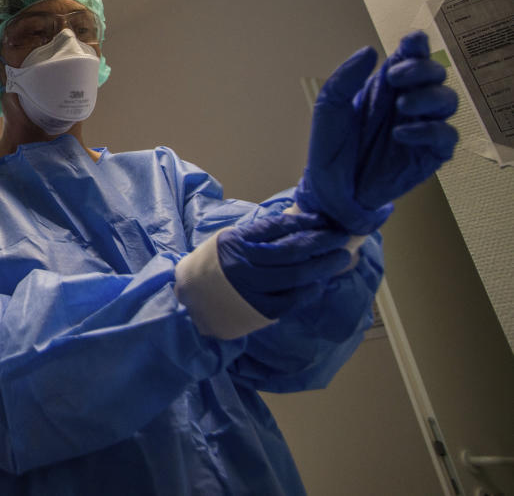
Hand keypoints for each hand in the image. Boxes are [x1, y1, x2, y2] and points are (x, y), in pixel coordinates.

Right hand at [217, 212, 352, 318]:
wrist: (190, 302)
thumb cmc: (212, 266)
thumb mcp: (228, 241)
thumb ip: (257, 235)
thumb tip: (296, 226)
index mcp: (235, 243)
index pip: (276, 228)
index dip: (303, 223)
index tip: (323, 221)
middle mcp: (243, 266)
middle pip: (291, 252)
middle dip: (321, 243)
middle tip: (341, 237)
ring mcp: (252, 290)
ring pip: (296, 276)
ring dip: (322, 267)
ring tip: (340, 258)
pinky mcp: (260, 312)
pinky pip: (293, 300)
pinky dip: (309, 291)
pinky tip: (320, 283)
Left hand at [296, 31, 457, 234]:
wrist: (330, 189)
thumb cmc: (331, 145)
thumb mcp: (329, 107)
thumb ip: (345, 78)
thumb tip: (370, 51)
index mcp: (387, 86)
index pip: (412, 57)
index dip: (417, 46)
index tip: (411, 42)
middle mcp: (408, 102)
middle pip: (435, 74)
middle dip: (421, 70)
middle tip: (395, 78)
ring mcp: (421, 127)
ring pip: (447, 101)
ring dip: (428, 97)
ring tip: (402, 106)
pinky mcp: (429, 154)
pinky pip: (445, 136)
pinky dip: (428, 130)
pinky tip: (401, 134)